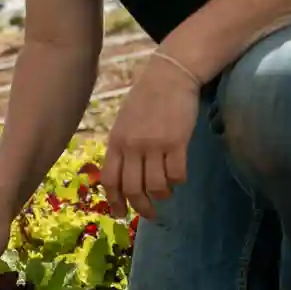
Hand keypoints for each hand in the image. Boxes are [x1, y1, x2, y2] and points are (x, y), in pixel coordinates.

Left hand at [102, 55, 199, 222]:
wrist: (169, 75)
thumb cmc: (147, 98)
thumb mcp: (125, 121)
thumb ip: (122, 146)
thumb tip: (122, 178)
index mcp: (116, 141)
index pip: (110, 180)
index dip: (115, 201)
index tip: (122, 214)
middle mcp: (132, 145)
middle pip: (133, 189)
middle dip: (142, 207)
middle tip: (151, 214)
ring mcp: (154, 144)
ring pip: (156, 186)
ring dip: (163, 194)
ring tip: (167, 191)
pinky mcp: (177, 142)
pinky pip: (177, 174)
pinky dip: (178, 181)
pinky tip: (179, 176)